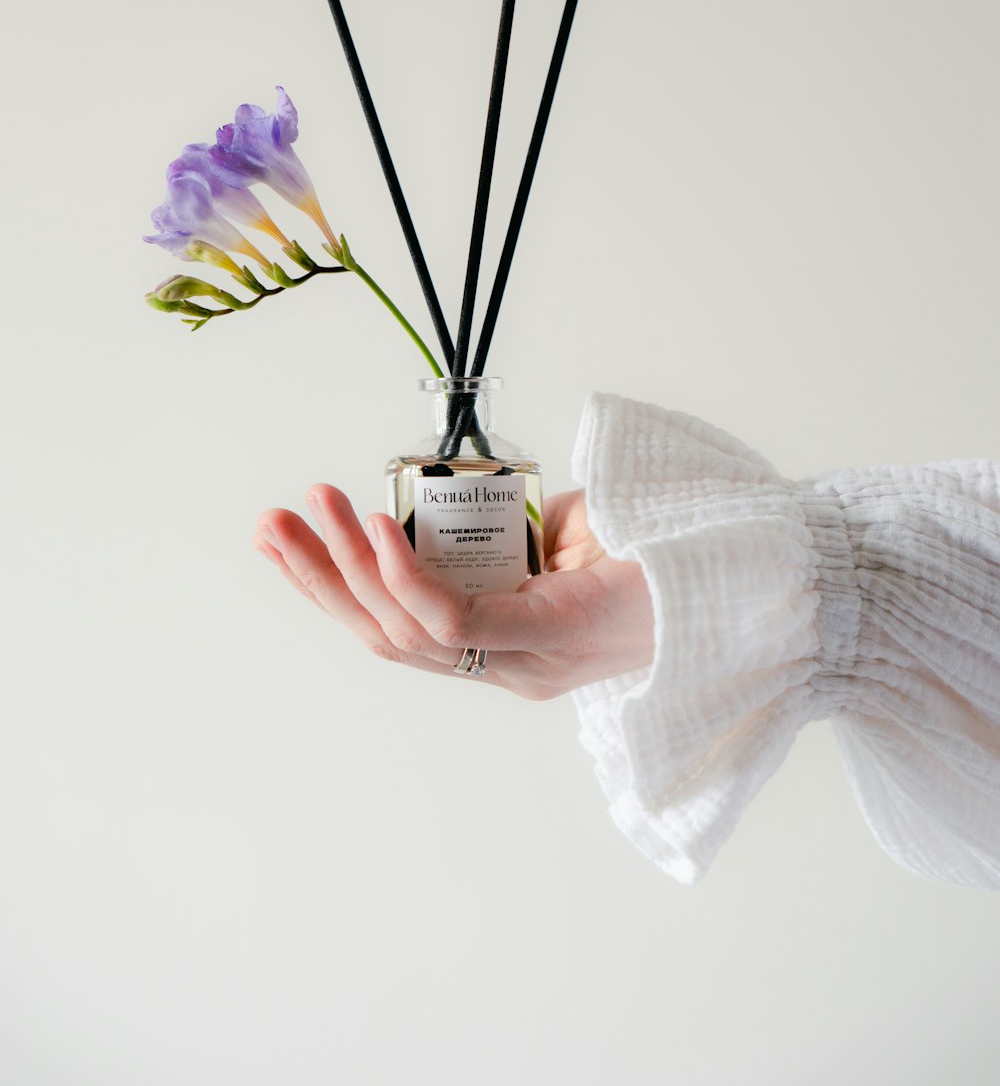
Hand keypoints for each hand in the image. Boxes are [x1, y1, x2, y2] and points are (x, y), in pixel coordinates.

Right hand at [253, 487, 653, 698]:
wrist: (750, 569)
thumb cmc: (662, 548)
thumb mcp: (560, 530)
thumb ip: (503, 530)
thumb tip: (448, 498)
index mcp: (508, 646)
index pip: (400, 629)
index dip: (337, 588)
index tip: (292, 537)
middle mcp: (508, 667)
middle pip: (386, 635)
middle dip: (318, 580)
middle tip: (269, 526)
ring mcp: (527, 661)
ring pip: (407, 631)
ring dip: (346, 568)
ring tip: (308, 511)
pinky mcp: (550, 638)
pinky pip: (456, 617)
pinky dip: (407, 574)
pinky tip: (375, 530)